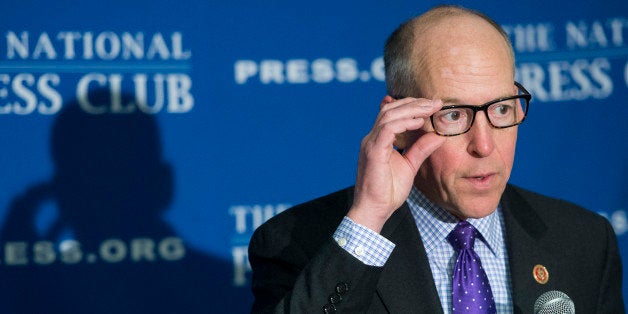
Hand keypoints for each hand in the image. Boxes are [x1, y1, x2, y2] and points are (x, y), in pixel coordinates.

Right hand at [347, 96, 444, 232]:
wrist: (374, 210)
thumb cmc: (388, 192)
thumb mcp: (410, 166)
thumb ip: (421, 149)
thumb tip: (438, 135)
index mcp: (379, 140)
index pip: (392, 113)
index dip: (412, 105)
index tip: (433, 104)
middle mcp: (372, 138)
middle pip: (390, 109)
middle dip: (414, 103)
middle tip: (435, 102)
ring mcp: (370, 144)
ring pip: (389, 115)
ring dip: (411, 109)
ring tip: (430, 109)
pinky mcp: (373, 152)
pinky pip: (387, 129)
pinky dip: (403, 123)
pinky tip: (418, 122)